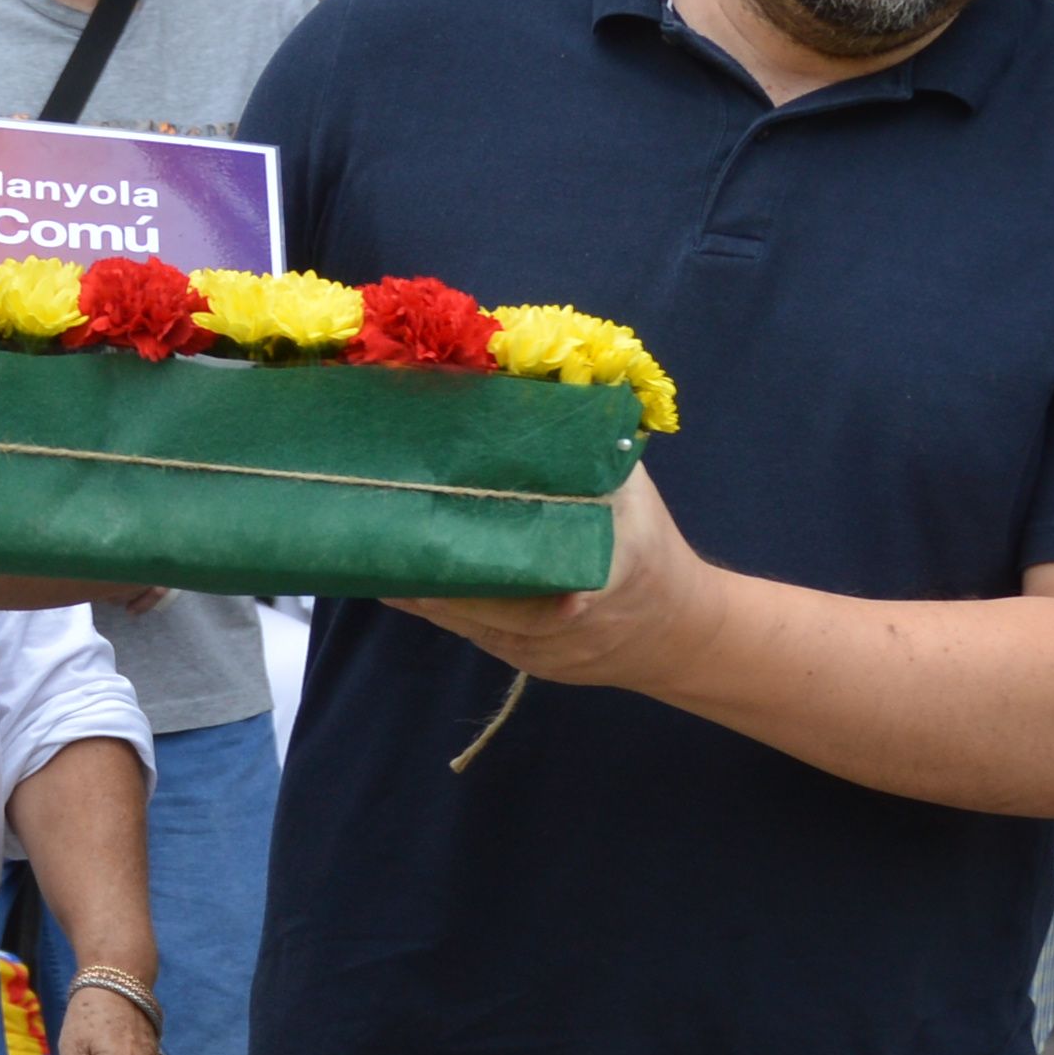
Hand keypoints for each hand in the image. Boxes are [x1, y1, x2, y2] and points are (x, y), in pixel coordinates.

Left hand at [395, 462, 712, 695]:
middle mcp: (561, 621)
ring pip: (463, 620)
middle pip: (475, 595)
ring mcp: (538, 650)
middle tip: (380, 528)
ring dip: (419, 588)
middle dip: (425, 565)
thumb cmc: (651, 548)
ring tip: (373, 553)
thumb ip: (586, 451)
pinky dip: (438, 606)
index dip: (467, 546)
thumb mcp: (629, 492)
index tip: (425, 515)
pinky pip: (470, 632)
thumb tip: (535, 389)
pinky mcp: (523, 664)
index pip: (519, 562)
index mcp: (594, 572)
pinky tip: (403, 580)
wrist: (680, 633)